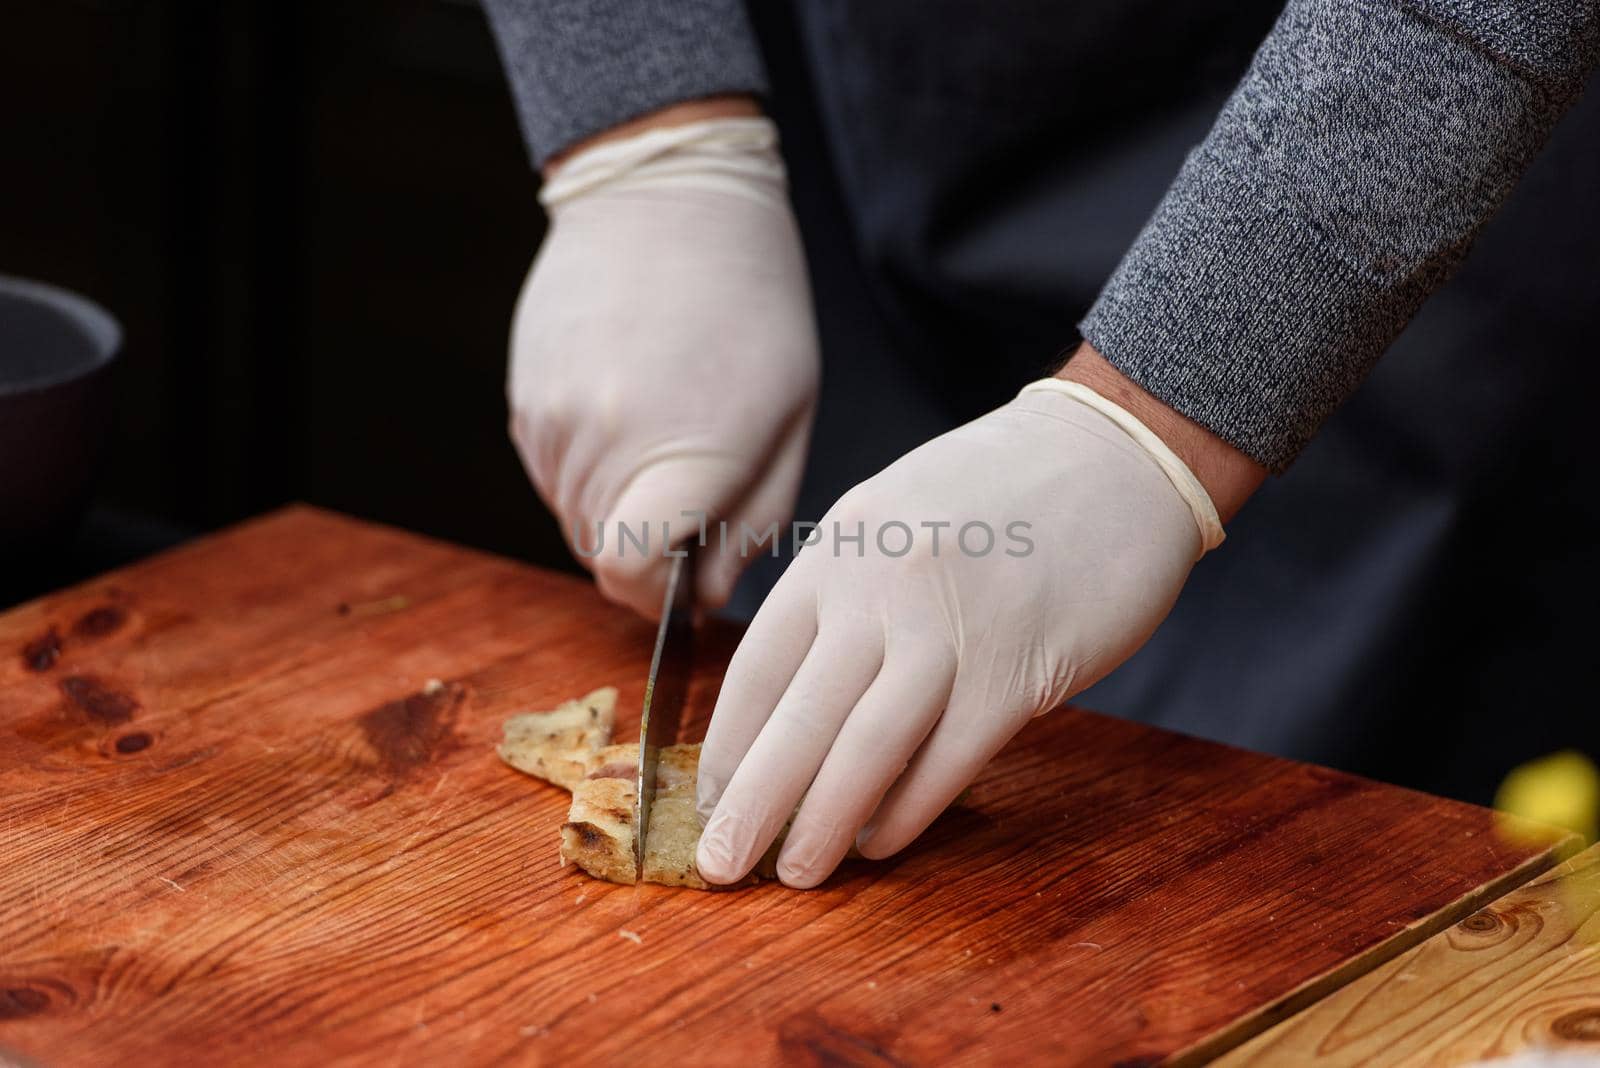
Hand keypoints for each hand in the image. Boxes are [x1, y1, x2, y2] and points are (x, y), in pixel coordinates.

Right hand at [509, 107, 818, 616]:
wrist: (666, 198)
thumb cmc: (752, 306)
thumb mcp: (788, 420)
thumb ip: (751, 523)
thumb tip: (702, 596)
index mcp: (682, 453)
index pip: (632, 577)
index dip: (660, 593)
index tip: (690, 574)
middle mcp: (602, 444)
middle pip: (601, 556)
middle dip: (647, 553)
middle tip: (694, 500)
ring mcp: (553, 422)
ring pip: (574, 520)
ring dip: (618, 511)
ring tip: (665, 440)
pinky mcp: (525, 402)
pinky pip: (553, 476)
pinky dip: (589, 473)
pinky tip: (629, 413)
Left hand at [693, 376, 1232, 886]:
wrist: (1115, 455)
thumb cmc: (1000, 493)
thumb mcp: (892, 517)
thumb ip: (844, 594)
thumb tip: (796, 697)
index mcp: (840, 550)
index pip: (758, 667)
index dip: (728, 745)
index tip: (711, 799)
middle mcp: (880, 589)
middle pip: (797, 719)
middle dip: (752, 805)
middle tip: (721, 865)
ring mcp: (949, 630)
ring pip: (864, 751)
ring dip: (822, 824)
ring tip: (796, 874)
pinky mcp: (1018, 671)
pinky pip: (946, 760)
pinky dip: (906, 811)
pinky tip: (880, 841)